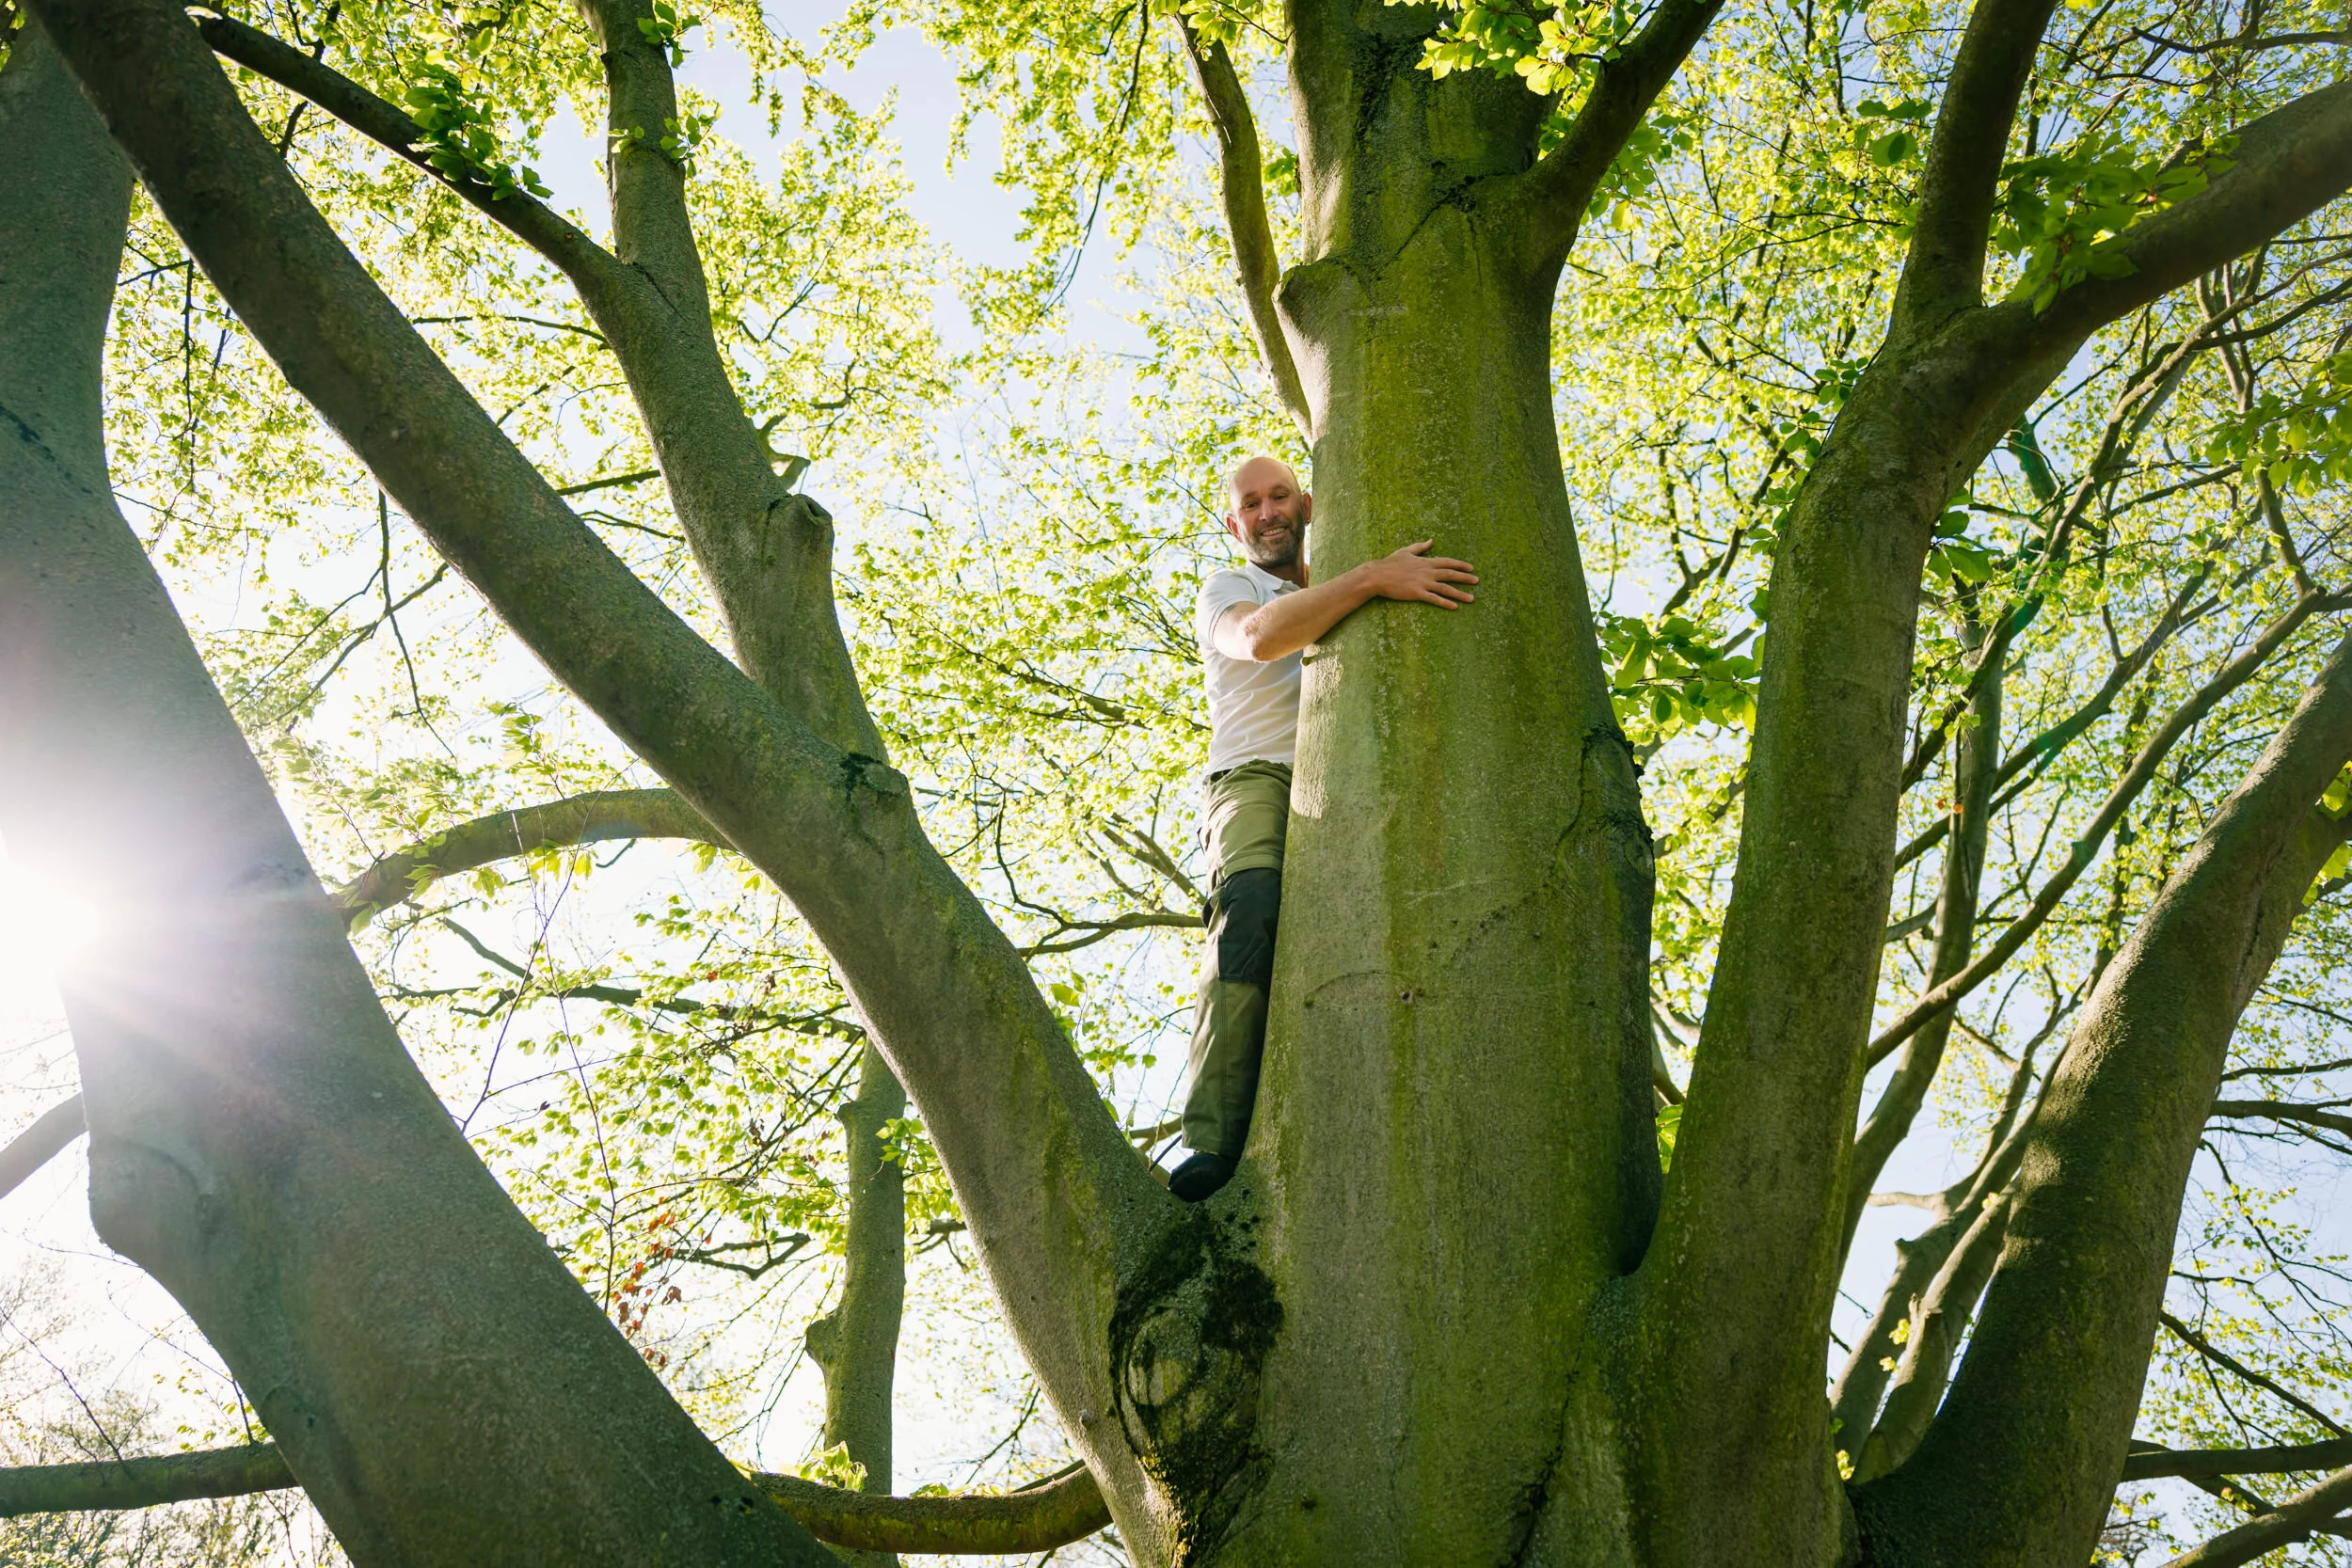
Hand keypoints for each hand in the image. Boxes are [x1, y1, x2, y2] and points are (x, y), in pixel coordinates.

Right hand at [1359, 540, 1477, 608]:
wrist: (1377, 575)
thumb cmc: (1390, 563)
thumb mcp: (1406, 551)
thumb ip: (1420, 547)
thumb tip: (1431, 540)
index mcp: (1426, 562)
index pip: (1447, 562)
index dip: (1460, 565)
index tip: (1471, 568)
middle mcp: (1427, 572)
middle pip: (1450, 574)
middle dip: (1465, 578)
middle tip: (1477, 581)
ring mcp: (1423, 583)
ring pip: (1446, 588)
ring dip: (1460, 593)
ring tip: (1472, 598)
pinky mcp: (1416, 593)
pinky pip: (1434, 599)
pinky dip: (1445, 602)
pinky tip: (1455, 607)